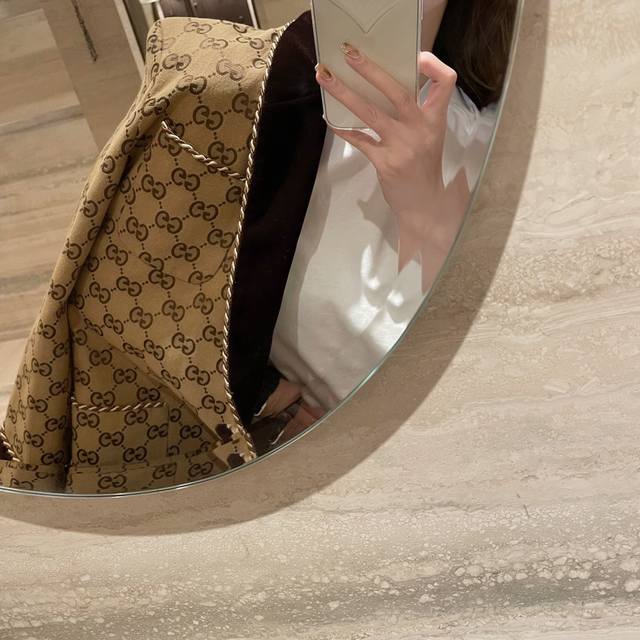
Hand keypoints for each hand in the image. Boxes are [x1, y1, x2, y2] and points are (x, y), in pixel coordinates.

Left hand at [315, 45, 467, 289]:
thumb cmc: (424, 167)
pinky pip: (359, 139)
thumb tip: (384, 86)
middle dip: (369, 69)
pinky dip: (343, 128)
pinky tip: (330, 120)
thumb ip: (416, 113)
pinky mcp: (385, 162)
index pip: (446, 82)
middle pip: (396, 90)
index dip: (433, 65)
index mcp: (435, 120)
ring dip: (343, 92)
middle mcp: (420, 129)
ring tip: (323, 77)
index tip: (416, 56)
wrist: (424, 205)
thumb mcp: (429, 136)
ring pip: (369, 112)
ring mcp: (402, 146)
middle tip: (348, 53)